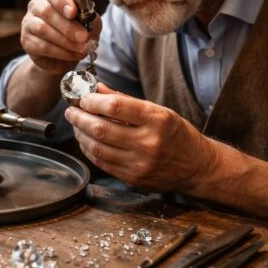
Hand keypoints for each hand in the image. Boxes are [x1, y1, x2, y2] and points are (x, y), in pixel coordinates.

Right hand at [21, 0, 101, 74]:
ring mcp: (29, 23)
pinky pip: (42, 46)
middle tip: (84, 37)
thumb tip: (90, 22)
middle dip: (68, 26)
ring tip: (81, 49)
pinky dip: (60, 52)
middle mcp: (37, 5)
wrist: (65, 55)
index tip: (73, 12)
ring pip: (43, 30)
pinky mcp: (26, 41)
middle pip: (47, 12)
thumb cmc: (77, 32)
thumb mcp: (89, 23)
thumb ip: (90, 20)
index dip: (62, 1)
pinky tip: (72, 55)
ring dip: (65, 41)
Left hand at [64, 83, 218, 192]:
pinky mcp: (133, 178)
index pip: (115, 106)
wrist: (196, 166)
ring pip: (97, 148)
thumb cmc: (176, 134)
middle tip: (71, 111)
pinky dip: (89, 150)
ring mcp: (140, 163)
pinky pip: (102, 163)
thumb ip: (125, 100)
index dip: (93, 101)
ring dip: (80, 134)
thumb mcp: (158, 110)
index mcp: (157, 120)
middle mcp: (148, 143)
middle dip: (80, 118)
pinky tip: (86, 140)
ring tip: (76, 124)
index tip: (83, 98)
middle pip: (101, 128)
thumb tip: (97, 89)